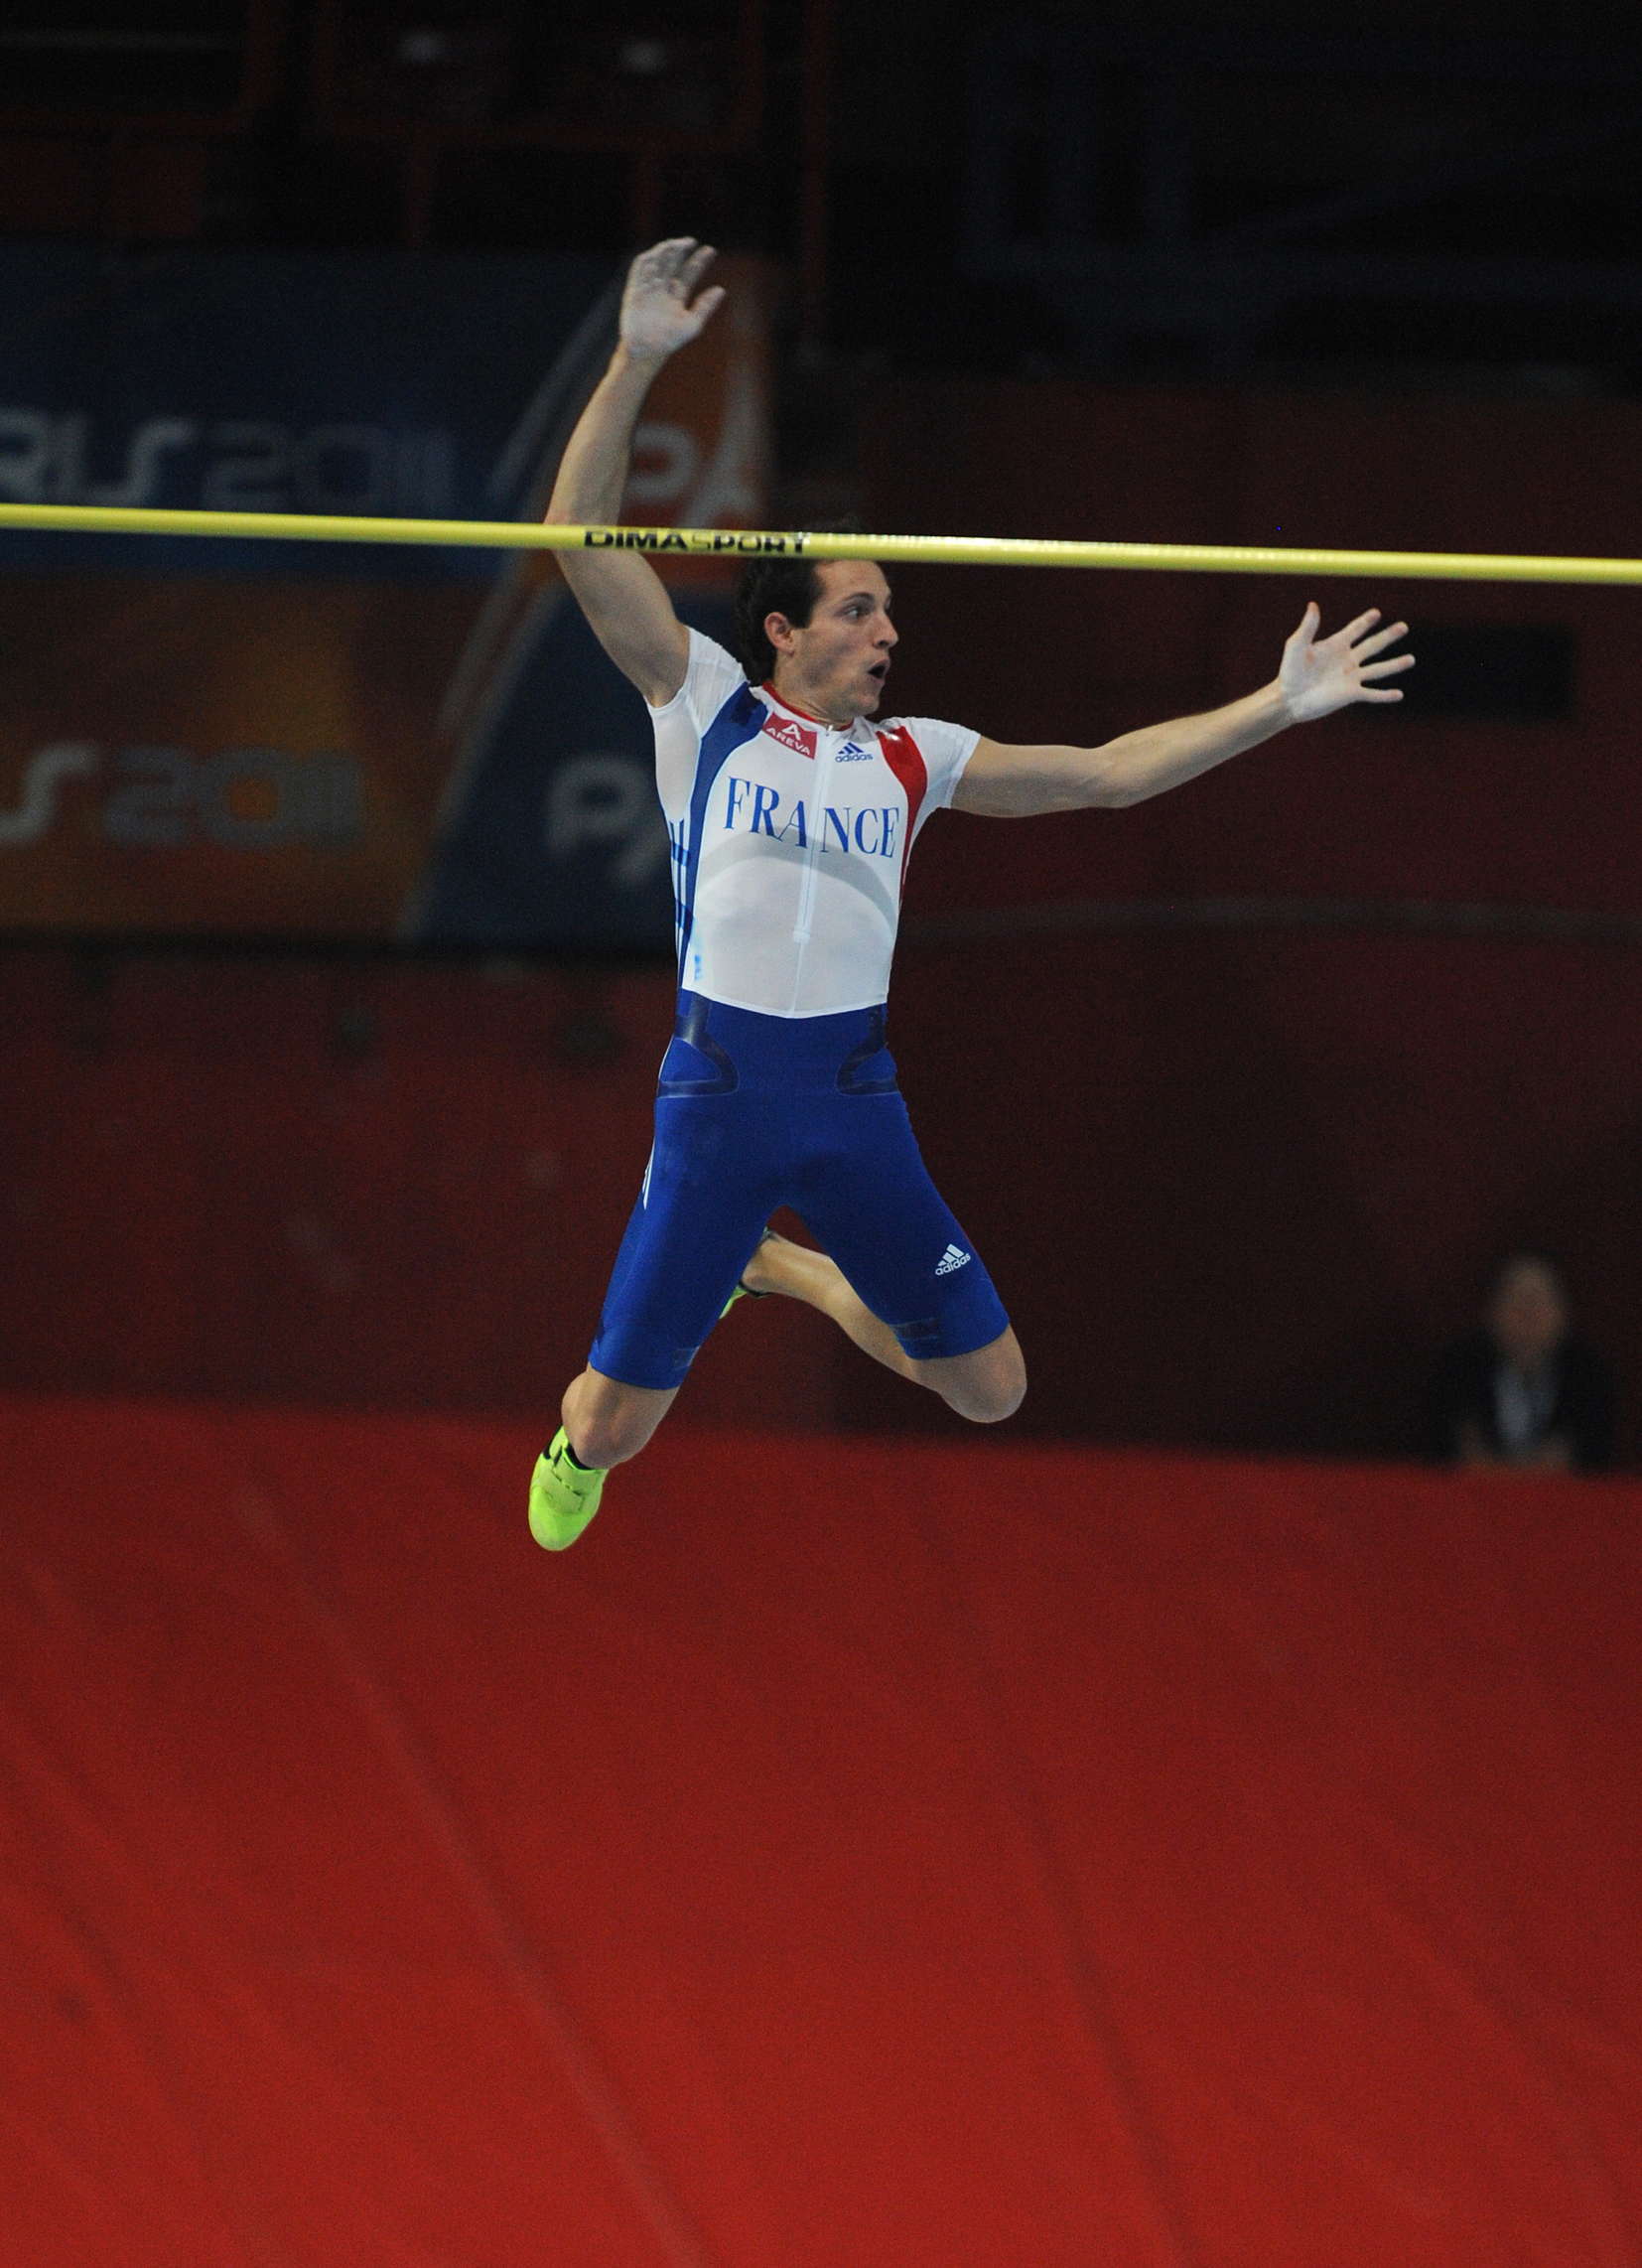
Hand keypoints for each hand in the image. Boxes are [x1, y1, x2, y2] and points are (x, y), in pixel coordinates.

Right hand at [619, 237, 725, 361]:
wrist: (647, 350)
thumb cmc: (670, 340)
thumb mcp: (693, 324)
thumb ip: (706, 306)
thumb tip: (721, 289)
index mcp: (677, 296)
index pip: (689, 273)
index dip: (699, 261)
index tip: (710, 250)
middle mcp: (663, 289)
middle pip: (672, 263)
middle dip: (680, 250)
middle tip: (691, 241)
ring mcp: (648, 289)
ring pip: (656, 263)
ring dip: (665, 252)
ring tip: (676, 244)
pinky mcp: (634, 291)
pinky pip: (638, 272)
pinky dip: (647, 262)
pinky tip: (657, 255)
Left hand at [1278, 602, 1412, 722]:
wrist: (1289, 699)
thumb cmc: (1289, 671)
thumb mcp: (1297, 646)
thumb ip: (1307, 627)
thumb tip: (1313, 605)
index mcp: (1335, 645)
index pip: (1355, 630)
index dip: (1365, 621)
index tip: (1377, 613)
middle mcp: (1347, 660)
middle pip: (1373, 646)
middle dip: (1388, 636)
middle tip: (1404, 627)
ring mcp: (1351, 678)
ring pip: (1378, 670)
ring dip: (1395, 665)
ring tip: (1411, 659)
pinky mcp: (1351, 695)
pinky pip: (1372, 694)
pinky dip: (1385, 695)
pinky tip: (1399, 695)